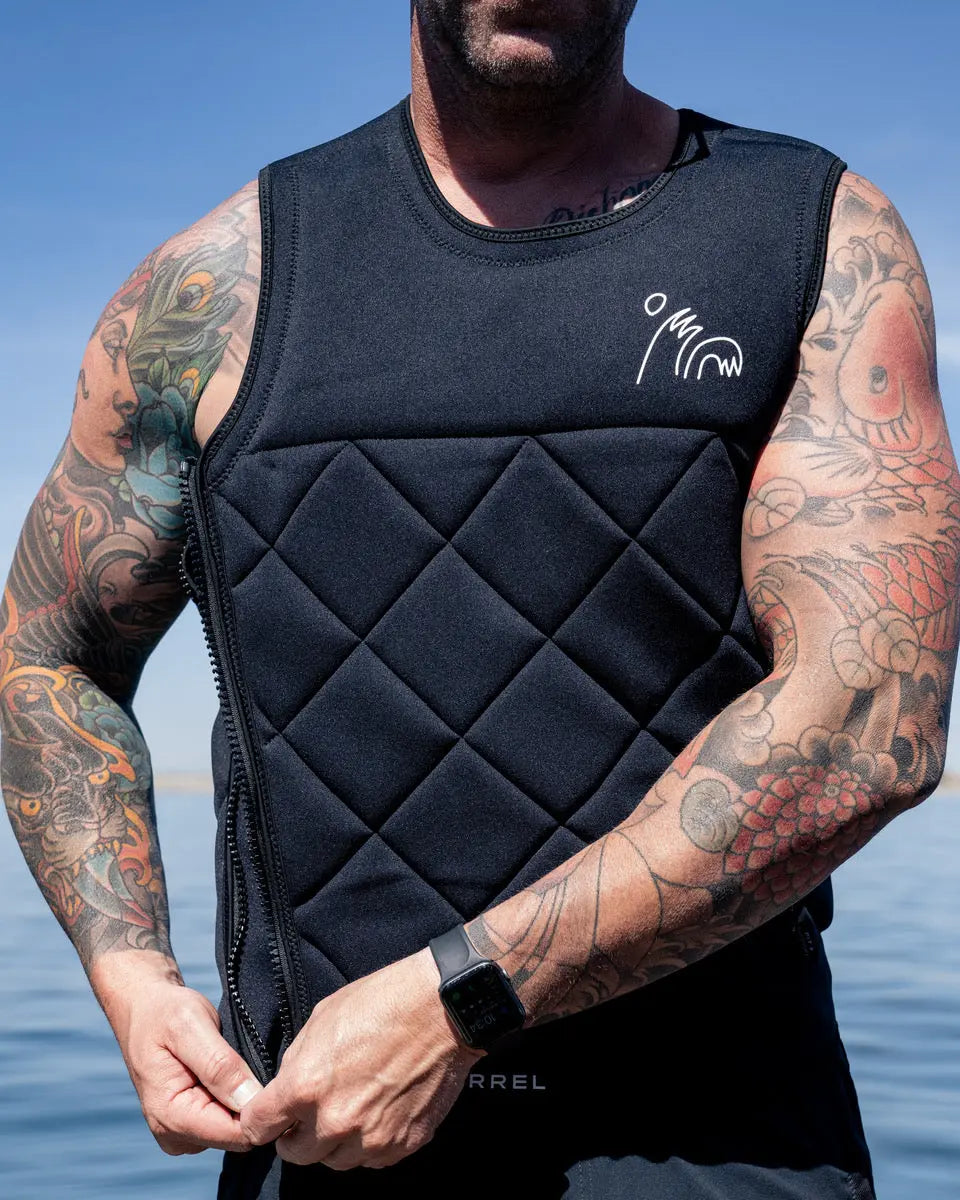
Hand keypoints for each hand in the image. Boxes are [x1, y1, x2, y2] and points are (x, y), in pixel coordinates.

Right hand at [93, 952, 262, 1155]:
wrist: (145, 1009)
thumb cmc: (165, 1012)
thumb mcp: (191, 1027)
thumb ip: (219, 1065)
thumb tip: (251, 1100)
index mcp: (170, 1116)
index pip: (235, 1134)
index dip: (262, 1110)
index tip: (279, 1079)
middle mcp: (174, 1135)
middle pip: (238, 1135)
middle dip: (256, 1105)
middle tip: (263, 1063)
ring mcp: (184, 1132)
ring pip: (237, 1129)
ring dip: (247, 1099)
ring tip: (245, 1064)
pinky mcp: (193, 1124)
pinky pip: (229, 1119)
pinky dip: (239, 1098)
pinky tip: (236, 1073)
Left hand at [240, 946, 483, 1169]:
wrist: (442, 1009)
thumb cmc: (383, 1001)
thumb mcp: (322, 1017)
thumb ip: (297, 1061)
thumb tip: (286, 1088)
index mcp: (305, 1087)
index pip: (257, 1127)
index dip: (257, 1122)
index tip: (264, 1121)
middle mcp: (334, 1121)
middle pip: (295, 1154)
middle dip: (296, 1135)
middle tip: (311, 1111)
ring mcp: (371, 1138)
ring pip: (335, 1160)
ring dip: (334, 1141)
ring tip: (351, 1106)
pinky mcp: (403, 1144)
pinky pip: (372, 1158)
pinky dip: (370, 1142)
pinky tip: (379, 1110)